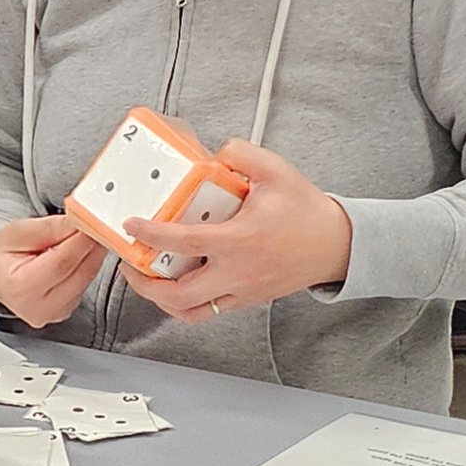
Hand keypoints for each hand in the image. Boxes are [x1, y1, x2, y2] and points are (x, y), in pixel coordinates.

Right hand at [0, 216, 105, 328]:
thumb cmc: (1, 252)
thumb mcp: (18, 231)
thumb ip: (51, 227)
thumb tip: (79, 221)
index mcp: (20, 289)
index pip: (62, 263)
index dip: (82, 240)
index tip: (94, 221)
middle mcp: (37, 309)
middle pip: (79, 274)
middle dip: (92, 245)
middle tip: (97, 223)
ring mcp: (52, 314)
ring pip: (86, 280)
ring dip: (91, 255)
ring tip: (84, 234)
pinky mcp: (64, 312)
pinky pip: (84, 286)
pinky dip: (86, 266)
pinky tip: (79, 252)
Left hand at [119, 139, 352, 324]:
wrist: (336, 244)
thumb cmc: (306, 211)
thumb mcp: (275, 170)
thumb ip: (240, 154)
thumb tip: (215, 153)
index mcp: (239, 241)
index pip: (183, 242)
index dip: (151, 235)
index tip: (131, 225)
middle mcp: (236, 273)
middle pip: (178, 295)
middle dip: (144, 285)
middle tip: (129, 264)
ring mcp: (241, 291)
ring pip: (191, 312)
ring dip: (163, 300)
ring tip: (148, 280)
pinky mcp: (247, 299)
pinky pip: (210, 310)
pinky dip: (188, 301)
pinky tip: (180, 281)